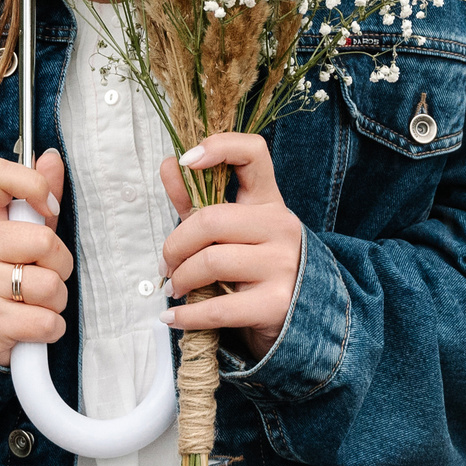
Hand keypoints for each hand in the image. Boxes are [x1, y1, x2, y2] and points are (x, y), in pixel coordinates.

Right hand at [0, 149, 72, 364]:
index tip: (49, 208)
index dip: (35, 184)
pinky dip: (51, 328)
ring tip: (35, 299)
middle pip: (46, 242)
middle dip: (60, 264)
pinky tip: (32, 322)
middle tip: (44, 271)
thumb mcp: (14, 225)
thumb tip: (51, 157)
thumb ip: (36, 192)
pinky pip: (47, 323)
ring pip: (51, 287)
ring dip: (56, 300)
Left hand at [159, 132, 302, 360]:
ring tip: (174, 288)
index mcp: (268, 201)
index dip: (219, 147)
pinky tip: (173, 318)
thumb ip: (196, 200)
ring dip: (180, 279)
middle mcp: (281, 226)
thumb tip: (167, 164)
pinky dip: (186, 315)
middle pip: (212, 220)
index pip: (253, 153)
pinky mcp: (276, 304)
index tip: (186, 160)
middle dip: (175, 245)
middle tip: (167, 264)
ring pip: (211, 262)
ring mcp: (282, 265)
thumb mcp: (228, 231)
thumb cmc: (254, 267)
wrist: (297, 318)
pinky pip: (218, 308)